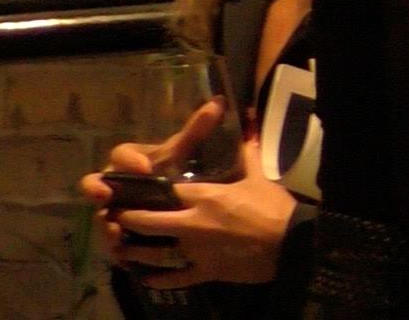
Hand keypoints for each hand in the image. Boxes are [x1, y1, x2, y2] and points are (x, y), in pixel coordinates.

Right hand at [79, 99, 232, 266]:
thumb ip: (198, 129)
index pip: (121, 154)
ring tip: (115, 232)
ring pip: (102, 215)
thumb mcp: (189, 152)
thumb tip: (218, 102)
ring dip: (106, 223)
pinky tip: (122, 251)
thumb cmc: (182, 169)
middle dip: (96, 189)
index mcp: (132, 161)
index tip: (144, 167)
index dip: (129, 160)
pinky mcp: (120, 232)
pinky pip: (111, 241)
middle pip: (96, 184)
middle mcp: (117, 184)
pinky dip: (115, 246)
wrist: (190, 200)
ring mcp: (115, 209)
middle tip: (104, 195)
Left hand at [90, 140, 297, 287]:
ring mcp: (195, 250)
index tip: (131, 191)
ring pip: (153, 251)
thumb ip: (247, 155)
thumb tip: (247, 130)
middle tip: (117, 219)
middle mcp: (191, 222)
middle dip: (128, 219)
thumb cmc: (274, 207)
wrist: (291, 243)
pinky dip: (158, 278)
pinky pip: (174, 277)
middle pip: (147, 221)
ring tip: (123, 248)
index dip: (144, 190)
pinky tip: (146, 277)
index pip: (163, 191)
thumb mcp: (259, 178)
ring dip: (134, 250)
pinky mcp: (204, 271)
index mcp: (204, 196)